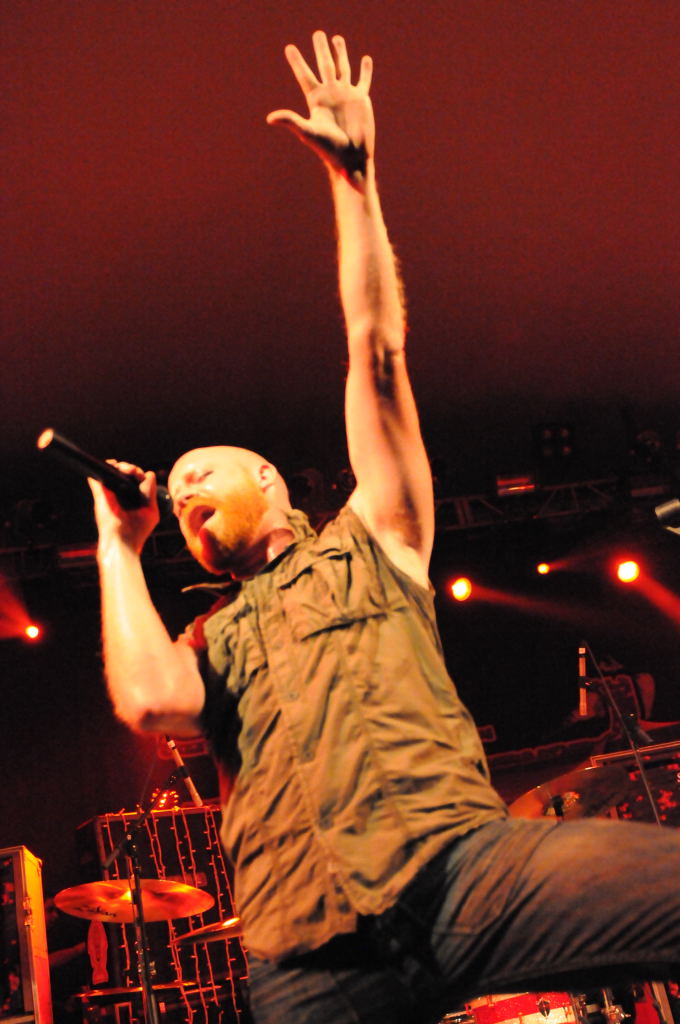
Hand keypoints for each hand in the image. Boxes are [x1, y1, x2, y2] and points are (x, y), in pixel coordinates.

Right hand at [89, 461, 158, 554]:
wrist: (122, 542)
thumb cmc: (137, 531)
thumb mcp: (150, 510)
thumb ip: (150, 492)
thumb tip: (149, 473)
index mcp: (133, 500)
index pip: (137, 481)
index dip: (139, 475)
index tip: (142, 475)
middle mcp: (121, 496)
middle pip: (125, 475)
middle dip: (131, 469)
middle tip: (133, 471)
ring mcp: (110, 495)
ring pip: (113, 474)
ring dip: (120, 466)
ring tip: (124, 468)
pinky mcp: (100, 495)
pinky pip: (97, 479)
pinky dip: (103, 469)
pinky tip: (110, 464)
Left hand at [267, 31, 374, 180]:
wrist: (350, 157)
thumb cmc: (328, 148)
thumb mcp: (308, 132)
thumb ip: (290, 121)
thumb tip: (270, 118)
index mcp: (316, 99)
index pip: (304, 75)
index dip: (296, 61)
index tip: (289, 48)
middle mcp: (331, 94)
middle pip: (324, 65)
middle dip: (320, 49)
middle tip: (318, 33)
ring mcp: (346, 95)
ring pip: (343, 68)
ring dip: (340, 53)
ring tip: (336, 39)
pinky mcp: (361, 99)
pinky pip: (363, 80)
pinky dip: (365, 70)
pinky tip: (365, 59)